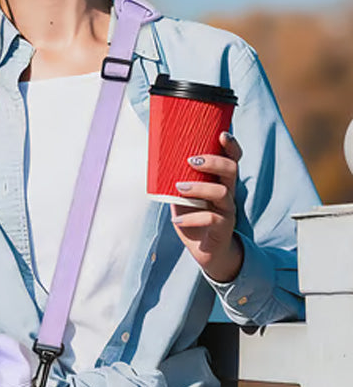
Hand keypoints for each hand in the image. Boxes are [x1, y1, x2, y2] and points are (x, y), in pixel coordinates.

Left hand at [170, 132, 243, 282]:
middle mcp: (228, 193)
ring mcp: (228, 211)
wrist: (206, 251)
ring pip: (222, 193)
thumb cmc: (194, 218)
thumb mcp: (182, 196)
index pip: (232, 159)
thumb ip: (175, 180)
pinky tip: (177, 221)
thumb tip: (154, 160)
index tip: (222, 134)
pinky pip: (212, 219)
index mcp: (220, 182)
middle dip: (213, 161)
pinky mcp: (223, 228)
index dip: (231, 146)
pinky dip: (192, 218)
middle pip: (231, 170)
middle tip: (191, 160)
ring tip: (178, 188)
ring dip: (198, 188)